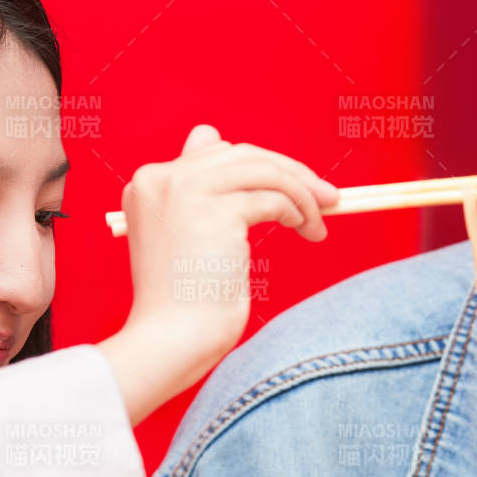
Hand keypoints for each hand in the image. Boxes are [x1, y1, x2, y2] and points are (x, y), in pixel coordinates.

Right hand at [101, 125, 338, 422]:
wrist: (171, 341)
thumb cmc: (183, 301)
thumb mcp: (183, 233)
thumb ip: (197, 189)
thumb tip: (212, 135)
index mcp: (149, 182)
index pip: (214, 150)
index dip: (261, 166)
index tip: (293, 186)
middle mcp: (161, 178)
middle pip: (243, 154)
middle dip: (291, 172)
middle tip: (327, 196)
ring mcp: (185, 191)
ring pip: (264, 171)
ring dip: (302, 193)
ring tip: (318, 222)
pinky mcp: (214, 212)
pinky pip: (273, 198)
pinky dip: (297, 212)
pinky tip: (307, 231)